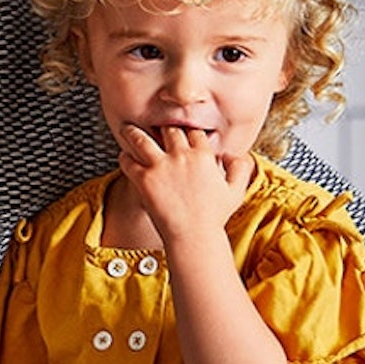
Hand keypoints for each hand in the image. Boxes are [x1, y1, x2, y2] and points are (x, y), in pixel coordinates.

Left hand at [117, 124, 249, 243]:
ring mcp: (161, 166)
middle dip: (161, 127)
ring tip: (128, 130)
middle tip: (153, 125)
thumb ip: (240, 169)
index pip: (193, 131)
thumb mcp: (235, 192)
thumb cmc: (213, 218)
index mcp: (203, 156)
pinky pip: (128, 160)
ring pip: (141, 138)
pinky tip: (124, 156)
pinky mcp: (144, 179)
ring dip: (133, 133)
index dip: (186, 129)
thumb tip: (233, 155)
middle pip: (168, 129)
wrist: (194, 237)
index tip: (179, 131)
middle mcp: (182, 156)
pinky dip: (124, 156)